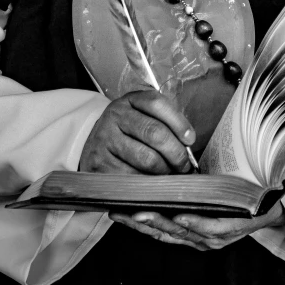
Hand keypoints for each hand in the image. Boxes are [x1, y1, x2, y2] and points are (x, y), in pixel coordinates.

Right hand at [79, 90, 195, 173]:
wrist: (94, 145)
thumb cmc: (129, 132)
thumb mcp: (142, 116)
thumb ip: (165, 122)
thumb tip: (189, 143)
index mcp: (130, 100)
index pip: (156, 103)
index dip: (178, 122)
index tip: (190, 139)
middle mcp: (115, 116)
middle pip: (154, 132)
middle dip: (176, 153)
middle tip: (185, 166)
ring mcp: (105, 139)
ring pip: (146, 158)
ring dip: (165, 170)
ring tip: (170, 174)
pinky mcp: (100, 164)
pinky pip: (133, 177)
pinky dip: (149, 183)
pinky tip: (154, 183)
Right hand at [108, 201, 284, 250]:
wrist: (274, 196)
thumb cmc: (236, 191)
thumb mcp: (204, 190)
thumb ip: (181, 189)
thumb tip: (154, 174)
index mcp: (192, 229)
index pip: (158, 228)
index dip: (135, 221)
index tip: (115, 208)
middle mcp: (201, 238)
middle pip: (165, 233)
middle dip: (141, 223)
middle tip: (120, 210)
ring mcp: (217, 237)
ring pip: (184, 232)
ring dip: (161, 222)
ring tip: (141, 211)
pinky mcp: (234, 230)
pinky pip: (211, 228)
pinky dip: (194, 223)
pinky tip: (180, 215)